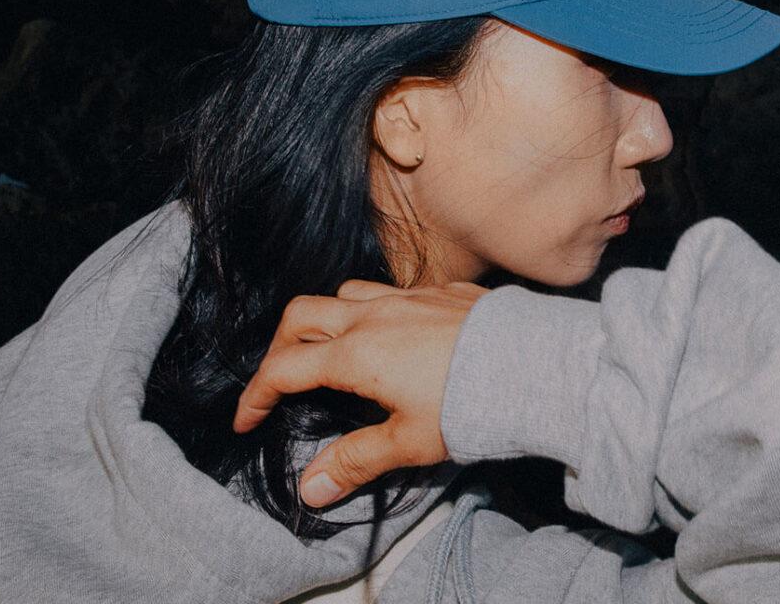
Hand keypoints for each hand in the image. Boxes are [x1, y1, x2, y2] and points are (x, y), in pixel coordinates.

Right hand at [233, 279, 487, 507]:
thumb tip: (310, 488)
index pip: (285, 369)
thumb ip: (355, 460)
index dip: (257, 394)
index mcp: (356, 353)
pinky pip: (390, 289)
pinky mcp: (438, 289)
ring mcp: (406, 296)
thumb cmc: (470, 404)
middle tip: (281, 378)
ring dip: (326, 317)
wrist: (532, 364)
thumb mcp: (409, 442)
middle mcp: (373, 315)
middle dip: (280, 345)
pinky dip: (373, 308)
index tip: (247, 418)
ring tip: (331, 349)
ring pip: (344, 293)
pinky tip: (391, 332)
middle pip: (301, 315)